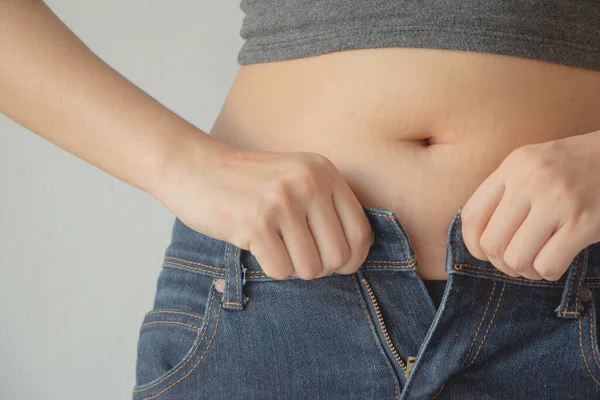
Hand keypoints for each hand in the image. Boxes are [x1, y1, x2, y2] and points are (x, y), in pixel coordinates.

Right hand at [155, 142, 373, 280]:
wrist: (193, 167)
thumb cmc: (248, 183)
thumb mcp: (296, 179)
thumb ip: (326, 208)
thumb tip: (353, 258)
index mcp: (324, 172)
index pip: (360, 232)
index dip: (353, 259)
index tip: (337, 266)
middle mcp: (308, 182)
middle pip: (338, 256)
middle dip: (319, 268)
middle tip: (296, 256)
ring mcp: (282, 201)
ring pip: (310, 268)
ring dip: (292, 268)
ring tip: (274, 246)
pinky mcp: (256, 222)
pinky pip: (281, 270)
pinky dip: (270, 267)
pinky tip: (256, 246)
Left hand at [461, 131, 599, 280]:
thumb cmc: (574, 167)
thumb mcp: (533, 165)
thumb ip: (505, 191)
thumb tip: (477, 236)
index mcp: (514, 166)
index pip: (472, 214)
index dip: (472, 243)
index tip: (484, 252)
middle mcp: (531, 181)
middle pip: (491, 242)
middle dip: (499, 263)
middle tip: (515, 262)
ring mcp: (558, 201)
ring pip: (516, 258)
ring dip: (523, 271)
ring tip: (535, 263)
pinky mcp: (584, 223)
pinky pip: (547, 265)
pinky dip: (546, 272)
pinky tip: (556, 261)